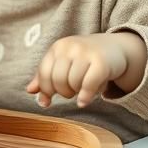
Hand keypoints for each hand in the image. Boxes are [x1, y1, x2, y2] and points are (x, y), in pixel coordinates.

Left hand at [25, 32, 146, 107]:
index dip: (45, 90)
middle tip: (72, 91)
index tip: (49, 99)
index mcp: (58, 47)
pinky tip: (84, 100)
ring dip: (77, 92)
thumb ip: (46, 76)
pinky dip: (85, 97)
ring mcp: (86, 53)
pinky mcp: (102, 62)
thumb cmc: (86, 58)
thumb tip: (30, 91)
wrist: (117, 48)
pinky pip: (88, 85)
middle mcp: (70, 47)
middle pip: (57, 81)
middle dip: (63, 92)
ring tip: (83, 87)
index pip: (43, 73)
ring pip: (73, 84)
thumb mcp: (64, 63)